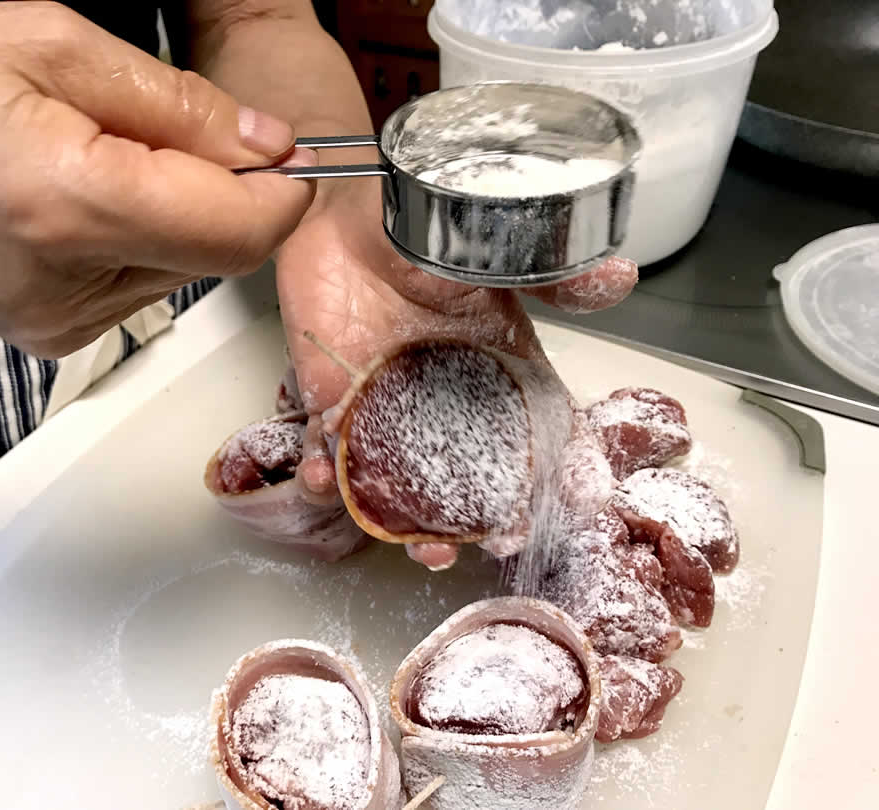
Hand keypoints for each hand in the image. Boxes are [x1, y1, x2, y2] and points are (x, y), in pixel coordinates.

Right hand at [0, 2, 314, 355]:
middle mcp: (73, 285)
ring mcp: (66, 323)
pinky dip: (142, 236)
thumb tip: (266, 144)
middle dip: (223, 188)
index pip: (241, 228)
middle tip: (159, 130)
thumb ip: (179, 103)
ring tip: (98, 160)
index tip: (277, 148)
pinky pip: (145, 284)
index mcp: (73, 203)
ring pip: (188, 267)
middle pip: (221, 250)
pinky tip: (83, 201)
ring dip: (177, 210)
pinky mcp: (60, 337)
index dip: (284, 188)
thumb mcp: (49, 44)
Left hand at [276, 179, 636, 568]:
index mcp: (496, 367)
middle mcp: (446, 400)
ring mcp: (387, 407)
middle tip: (496, 542)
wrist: (347, 208)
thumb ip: (549, 272)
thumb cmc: (425, 224)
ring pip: (402, 481)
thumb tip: (619, 277)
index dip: (565, 463)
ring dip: (408, 521)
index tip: (582, 497)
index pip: (541, 425)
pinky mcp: (331, 399)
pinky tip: (324, 480)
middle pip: (473, 475)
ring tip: (420, 548)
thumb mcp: (493, 247)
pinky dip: (324, 472)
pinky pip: (326, 449)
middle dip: (487, 517)